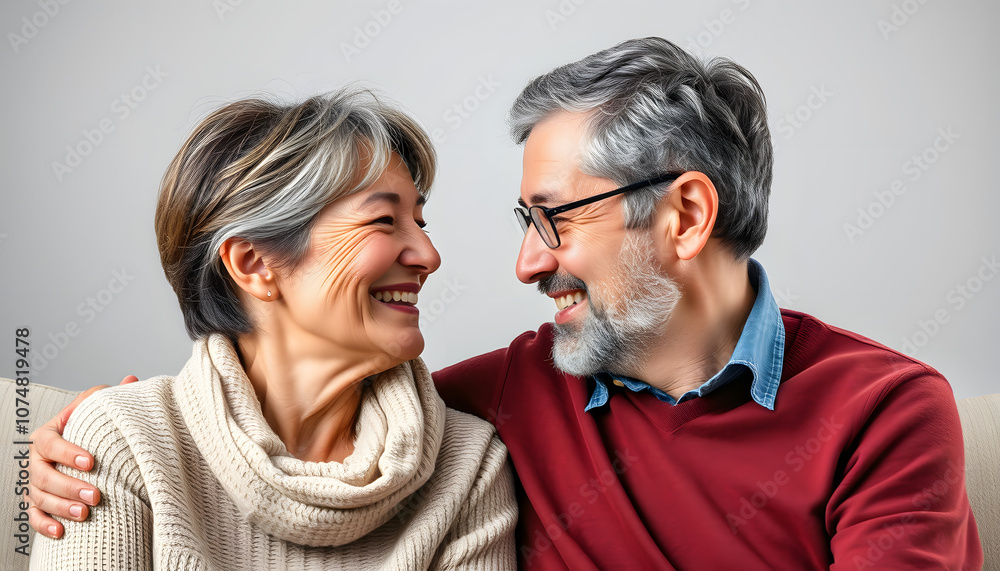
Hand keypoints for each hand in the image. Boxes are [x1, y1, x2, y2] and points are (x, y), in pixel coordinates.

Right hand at [25, 375, 136, 537]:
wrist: (83, 450)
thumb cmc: (90, 429)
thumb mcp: (97, 409)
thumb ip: (109, 397)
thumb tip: (132, 381)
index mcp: (48, 434)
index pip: (50, 444)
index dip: (68, 453)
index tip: (92, 462)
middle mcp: (36, 460)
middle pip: (44, 476)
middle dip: (69, 487)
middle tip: (96, 495)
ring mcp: (34, 482)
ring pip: (39, 498)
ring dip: (61, 507)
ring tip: (85, 513)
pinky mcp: (37, 501)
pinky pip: (34, 516)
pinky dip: (44, 525)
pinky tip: (61, 531)